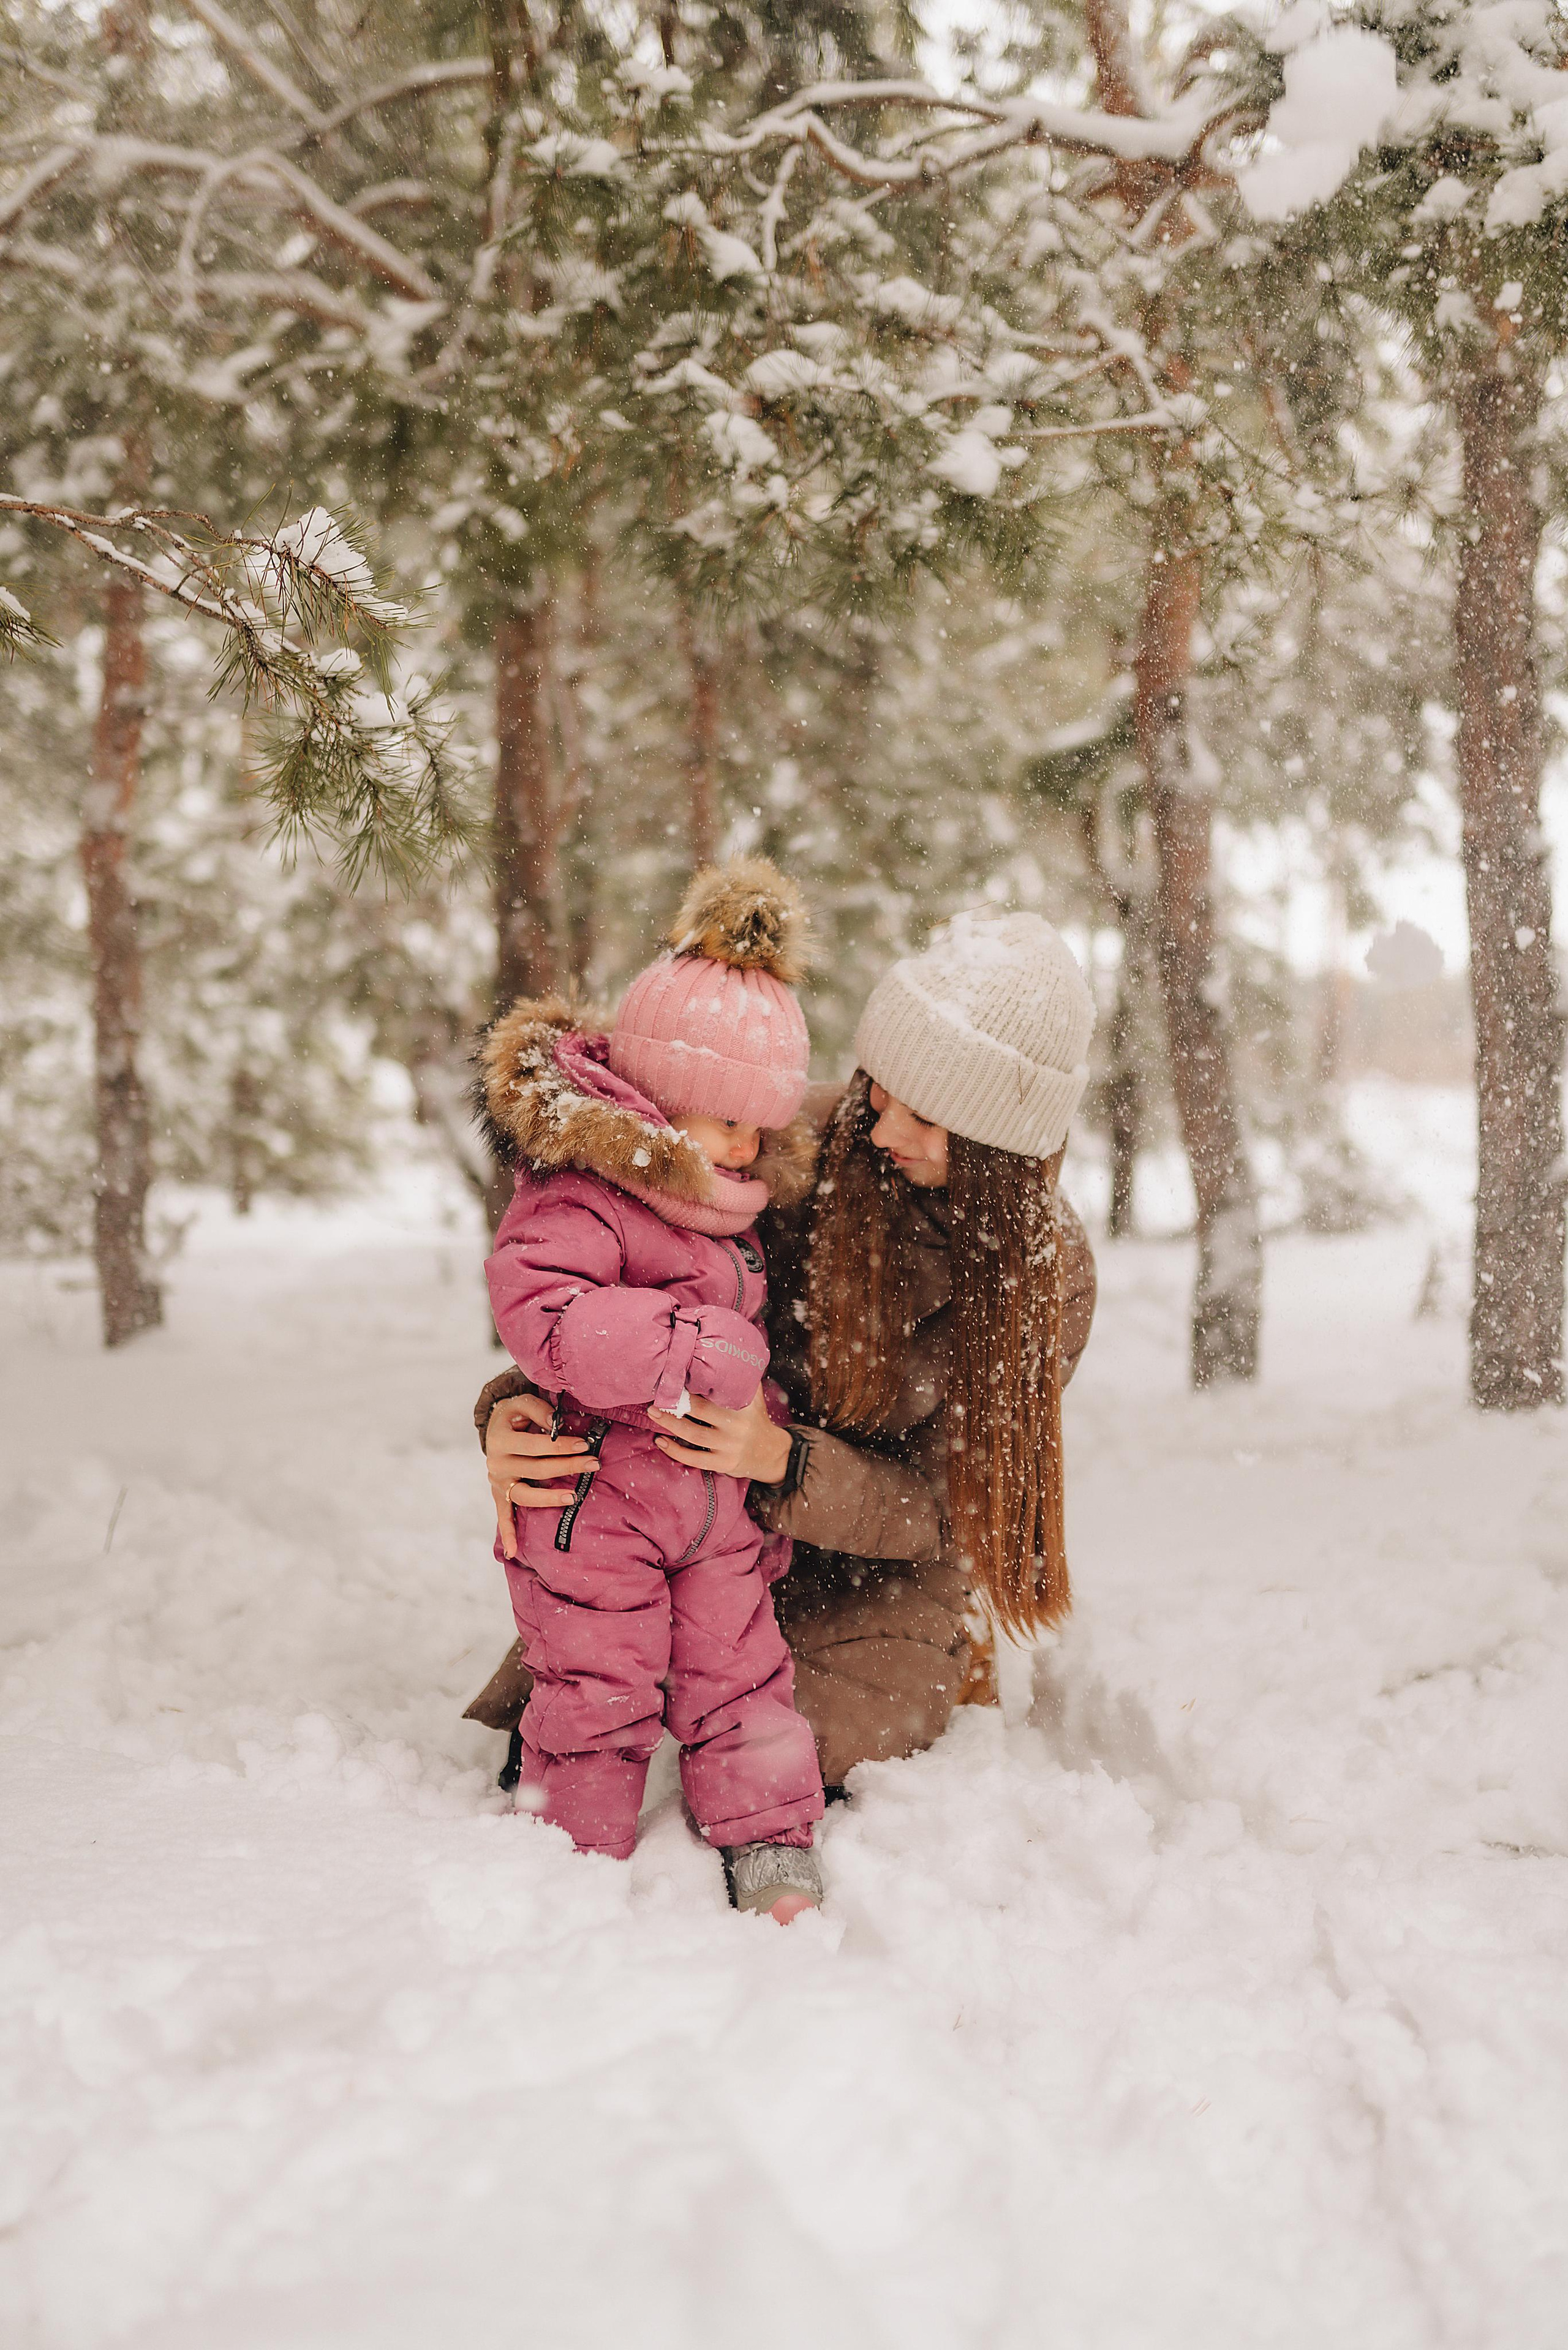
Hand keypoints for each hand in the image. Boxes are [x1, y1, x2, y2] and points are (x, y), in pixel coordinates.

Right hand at [486, 1392, 596, 1559]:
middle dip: (568, 1466)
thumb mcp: (521, 1402)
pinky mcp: (499, 1494)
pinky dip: (507, 1534)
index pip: (536, 1446)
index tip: (585, 1444)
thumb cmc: (514, 1415)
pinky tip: (514, 1551)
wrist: (494, 1426)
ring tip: (573, 1498)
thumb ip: (538, 1409)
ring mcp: (498, 1482)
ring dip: (550, 1498)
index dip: (562, 1445)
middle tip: (594, 1463)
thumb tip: (556, 1424)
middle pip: (537, 1470)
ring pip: (525, 1496)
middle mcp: (496, 1464)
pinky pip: (503, 1516)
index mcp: (500, 1440)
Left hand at [649, 1387, 791, 1482]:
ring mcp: (729, 1447)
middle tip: (657, 1393)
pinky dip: (674, 1451)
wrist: (771, 1454)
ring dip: (670, 1423)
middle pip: (701, 1410)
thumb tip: (726, 1351)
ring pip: (693, 1434)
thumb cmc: (756, 1419)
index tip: (676, 1374)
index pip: (716, 1391)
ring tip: (653, 1412)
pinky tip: (660, 1441)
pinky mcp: (722, 1464)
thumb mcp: (755, 1397)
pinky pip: (694, 1458)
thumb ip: (742, 1378)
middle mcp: (737, 1426)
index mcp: (744, 1406)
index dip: (694, 1383)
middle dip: (676, 1402)